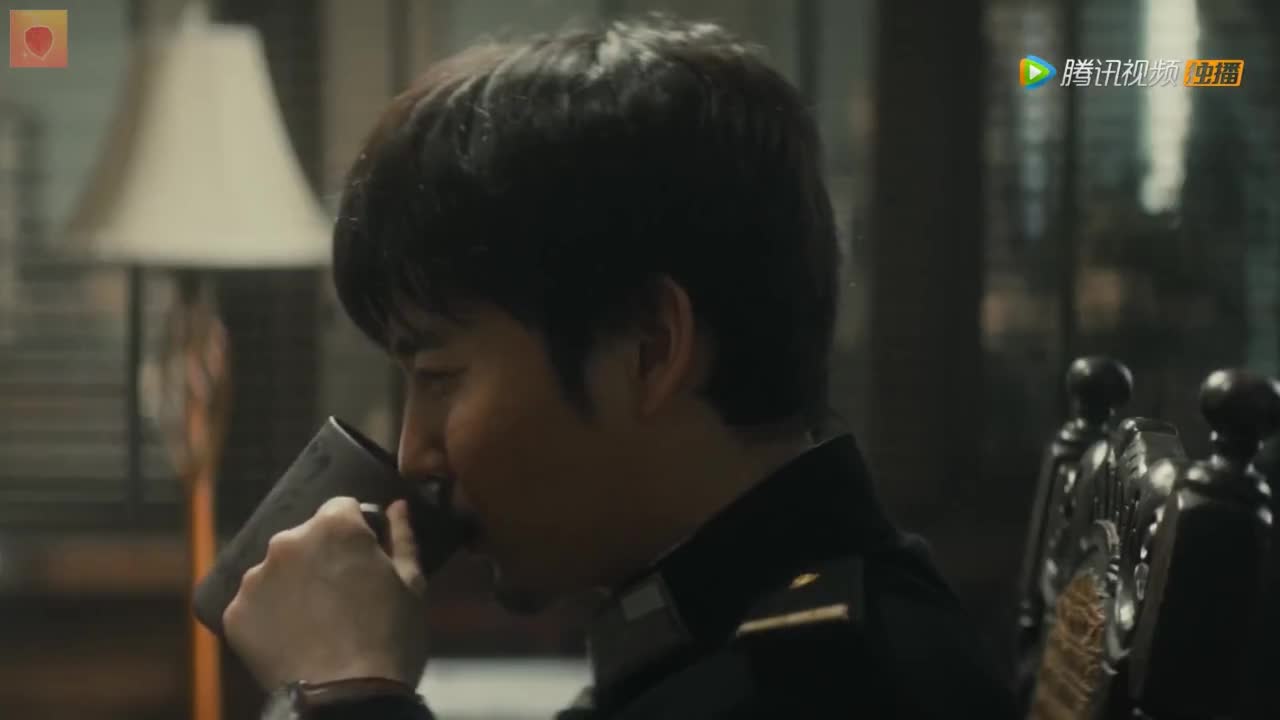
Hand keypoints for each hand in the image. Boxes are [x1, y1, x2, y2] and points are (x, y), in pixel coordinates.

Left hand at [223, 497, 429, 689]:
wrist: (347, 699)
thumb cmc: (390, 639)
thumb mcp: (412, 584)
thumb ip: (402, 537)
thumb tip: (396, 508)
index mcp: (335, 527)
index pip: (341, 508)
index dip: (356, 532)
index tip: (363, 559)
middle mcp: (288, 542)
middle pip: (305, 538)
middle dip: (321, 557)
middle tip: (341, 595)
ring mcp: (256, 578)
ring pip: (278, 570)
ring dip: (293, 585)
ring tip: (316, 621)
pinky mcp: (236, 612)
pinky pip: (255, 604)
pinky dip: (271, 616)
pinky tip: (294, 638)